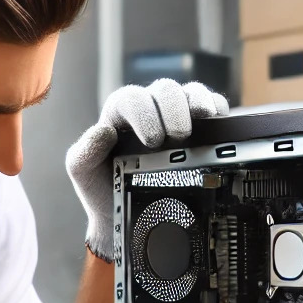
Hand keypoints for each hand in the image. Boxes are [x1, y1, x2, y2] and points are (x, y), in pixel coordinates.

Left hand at [66, 79, 229, 261]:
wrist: (126, 213)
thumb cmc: (105, 187)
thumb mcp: (84, 173)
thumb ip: (83, 153)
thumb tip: (103, 132)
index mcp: (120, 114)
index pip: (132, 98)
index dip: (144, 113)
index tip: (152, 139)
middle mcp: (148, 108)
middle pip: (165, 90)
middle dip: (173, 109)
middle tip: (178, 136)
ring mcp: (174, 114)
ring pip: (190, 92)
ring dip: (198, 103)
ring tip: (203, 121)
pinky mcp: (198, 125)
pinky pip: (212, 105)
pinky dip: (217, 109)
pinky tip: (218, 123)